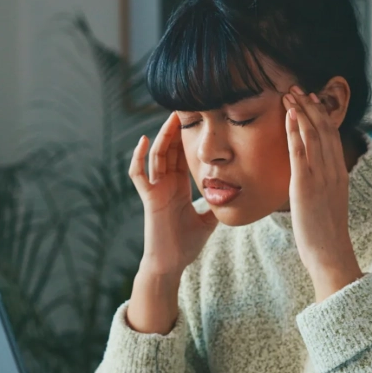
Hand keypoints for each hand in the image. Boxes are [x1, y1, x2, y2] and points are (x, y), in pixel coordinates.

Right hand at [126, 113, 217, 333]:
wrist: (172, 264)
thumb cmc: (186, 245)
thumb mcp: (207, 221)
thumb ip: (215, 206)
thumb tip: (233, 196)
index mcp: (178, 188)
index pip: (181, 156)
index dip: (186, 139)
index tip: (197, 121)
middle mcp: (165, 185)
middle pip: (169, 150)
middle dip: (175, 130)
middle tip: (185, 108)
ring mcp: (155, 190)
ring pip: (156, 156)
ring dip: (162, 136)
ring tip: (170, 118)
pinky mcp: (148, 198)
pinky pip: (138, 175)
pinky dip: (138, 158)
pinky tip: (143, 141)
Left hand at [284, 87, 362, 301]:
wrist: (330, 254)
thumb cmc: (324, 234)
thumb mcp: (326, 204)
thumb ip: (321, 186)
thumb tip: (310, 180)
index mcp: (339, 174)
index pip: (332, 136)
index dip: (321, 115)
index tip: (311, 99)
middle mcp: (333, 170)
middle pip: (323, 129)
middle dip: (310, 106)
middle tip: (298, 88)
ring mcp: (321, 176)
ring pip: (313, 134)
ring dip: (301, 111)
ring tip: (290, 92)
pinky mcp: (306, 185)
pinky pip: (300, 152)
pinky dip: (294, 131)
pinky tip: (288, 115)